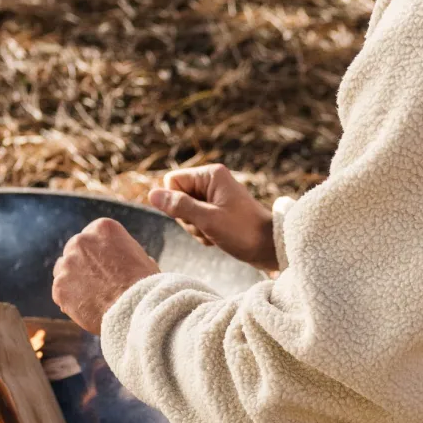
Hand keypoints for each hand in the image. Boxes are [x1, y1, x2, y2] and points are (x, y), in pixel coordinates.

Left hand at [51, 218, 159, 334]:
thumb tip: (121, 260)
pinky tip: (88, 308)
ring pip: (64, 270)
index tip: (107, 265)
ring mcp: (67, 264)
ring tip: (93, 297)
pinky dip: (70, 301)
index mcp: (103, 228)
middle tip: (99, 282)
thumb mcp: (141, 257)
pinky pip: (60, 292)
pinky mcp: (59, 286)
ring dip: (74, 280)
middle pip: (75, 250)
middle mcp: (81, 241)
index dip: (100, 252)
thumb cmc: (145, 285)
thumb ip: (123, 253)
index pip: (93, 235)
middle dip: (83, 264)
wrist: (136, 309)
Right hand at [147, 164, 276, 269]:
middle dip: (187, 218)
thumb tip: (152, 195)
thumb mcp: (208, 220)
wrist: (271, 248)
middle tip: (208, 227)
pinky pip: (197, 221)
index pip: (171, 181)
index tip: (194, 215)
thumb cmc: (244, 232)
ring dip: (196, 228)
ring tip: (215, 233)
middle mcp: (212, 181)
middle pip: (177, 198)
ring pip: (185, 212)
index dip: (175, 202)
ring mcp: (215, 196)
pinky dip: (203, 232)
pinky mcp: (218, 210)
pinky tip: (218, 237)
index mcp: (211, 175)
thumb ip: (179, 206)